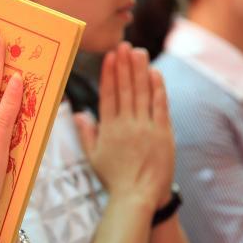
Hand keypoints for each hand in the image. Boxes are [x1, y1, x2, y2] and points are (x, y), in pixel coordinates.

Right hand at [75, 42, 173, 209]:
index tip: (110, 57)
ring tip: (138, 52)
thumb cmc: (114, 178)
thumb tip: (78, 113)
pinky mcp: (163, 133)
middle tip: (123, 45)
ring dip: (140, 70)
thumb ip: (86, 133)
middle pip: (125, 89)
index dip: (109, 74)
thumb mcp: (93, 156)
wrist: (137, 196)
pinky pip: (160, 106)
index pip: (108, 95)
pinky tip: (155, 73)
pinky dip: (158, 89)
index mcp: (108, 129)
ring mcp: (146, 128)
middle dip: (124, 65)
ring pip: (142, 93)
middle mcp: (126, 125)